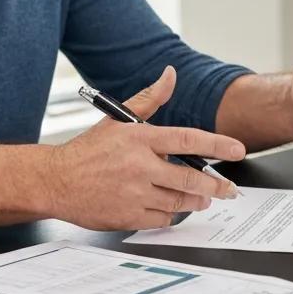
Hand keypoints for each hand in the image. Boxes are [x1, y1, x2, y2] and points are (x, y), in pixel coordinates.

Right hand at [45, 66, 244, 229]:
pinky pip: (162, 219)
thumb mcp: (118, 120)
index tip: (237, 150)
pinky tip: (173, 208)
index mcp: (140, 138)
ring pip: (179, 201)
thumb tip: (170, 74)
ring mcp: (134, 193)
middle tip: (228, 189)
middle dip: (216, 185)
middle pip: (189, 178)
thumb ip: (150, 98)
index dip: (217, 145)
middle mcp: (139, 166)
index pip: (188, 139)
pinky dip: (171, 214)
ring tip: (204, 198)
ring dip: (196, 200)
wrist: (55, 181)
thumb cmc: (88, 150)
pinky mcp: (128, 216)